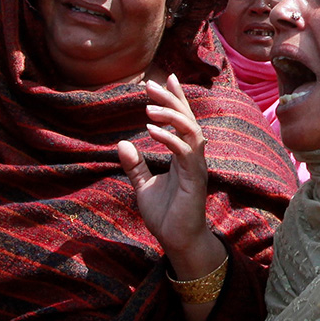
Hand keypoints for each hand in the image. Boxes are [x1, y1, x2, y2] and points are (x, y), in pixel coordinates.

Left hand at [117, 75, 221, 278]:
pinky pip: (186, 152)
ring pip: (191, 131)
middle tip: (150, 84)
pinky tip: (151, 130)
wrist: (177, 242)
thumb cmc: (166, 216)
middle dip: (171, 99)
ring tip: (148, 107)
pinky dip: (169, 139)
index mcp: (183, 156)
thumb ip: (135, 165)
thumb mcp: (143, 185)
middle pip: (187, 119)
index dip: (175, 99)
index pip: (182, 121)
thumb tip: (123, 143)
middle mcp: (193, 157)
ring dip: (171, 116)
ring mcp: (196, 167)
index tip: (163, 78)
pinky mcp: (195, 179)